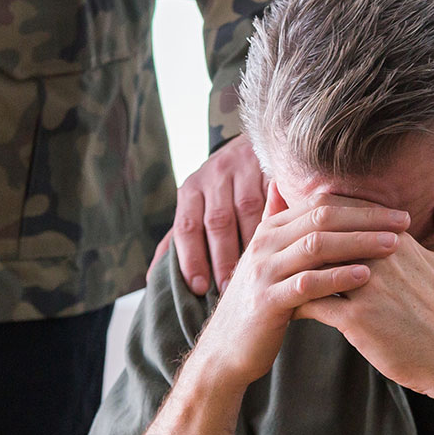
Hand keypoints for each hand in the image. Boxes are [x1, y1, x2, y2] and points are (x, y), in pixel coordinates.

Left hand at [151, 135, 265, 293]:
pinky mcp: (268, 168)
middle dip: (221, 258)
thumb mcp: (196, 208)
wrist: (250, 147)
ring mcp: (243, 171)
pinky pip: (272, 199)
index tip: (198, 286)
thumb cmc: (221, 191)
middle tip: (226, 287)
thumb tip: (152, 277)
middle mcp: (213, 177)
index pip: (187, 227)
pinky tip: (281, 245)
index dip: (191, 258)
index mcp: (191, 190)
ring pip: (247, 211)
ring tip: (255, 273)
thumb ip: (178, 240)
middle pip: (217, 222)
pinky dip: (276, 223)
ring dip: (251, 245)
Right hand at [192, 185, 411, 392]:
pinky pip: (307, 284)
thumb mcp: (271, 261)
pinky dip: (337, 278)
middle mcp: (265, 244)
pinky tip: (365, 276)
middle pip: (322, 217)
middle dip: (367, 217)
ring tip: (393, 245)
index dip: (360, 203)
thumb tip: (287, 189)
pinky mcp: (266, 302)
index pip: (320, 202)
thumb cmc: (261, 304)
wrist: (226, 349)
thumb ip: (283, 227)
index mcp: (271, 229)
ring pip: (316, 245)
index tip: (395, 209)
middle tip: (404, 221)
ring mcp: (264, 272)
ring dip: (359, 242)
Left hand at [294, 186, 433, 396]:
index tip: (308, 219)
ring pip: (315, 267)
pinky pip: (313, 303)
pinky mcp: (356, 320)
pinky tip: (286, 307)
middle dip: (302, 238)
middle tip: (280, 244)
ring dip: (294, 270)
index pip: (353, 214)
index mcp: (399, 242)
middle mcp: (380, 258)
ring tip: (278, 275)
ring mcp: (367, 288)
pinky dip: (296, 302)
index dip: (328, 216)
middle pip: (326, 235)